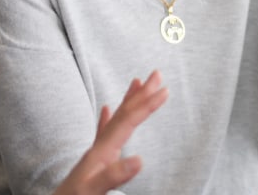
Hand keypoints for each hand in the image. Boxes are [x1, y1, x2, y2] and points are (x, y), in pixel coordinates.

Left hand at [53, 70, 168, 194]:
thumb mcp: (92, 191)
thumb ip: (113, 175)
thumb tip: (140, 159)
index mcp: (101, 151)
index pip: (128, 121)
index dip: (146, 105)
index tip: (165, 90)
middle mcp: (99, 146)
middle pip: (123, 113)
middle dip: (142, 94)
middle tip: (157, 74)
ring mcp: (95, 152)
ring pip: (115, 119)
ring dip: (128, 100)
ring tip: (137, 82)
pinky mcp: (93, 160)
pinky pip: (102, 131)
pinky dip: (107, 118)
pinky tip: (105, 109)